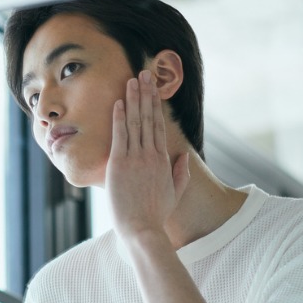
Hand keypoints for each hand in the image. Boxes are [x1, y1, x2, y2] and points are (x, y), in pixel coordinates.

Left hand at [105, 70, 189, 238]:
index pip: (158, 126)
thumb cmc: (156, 216)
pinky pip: (120, 135)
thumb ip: (180, 173)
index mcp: (164, 160)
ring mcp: (135, 158)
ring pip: (135, 122)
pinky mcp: (120, 164)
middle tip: (144, 73)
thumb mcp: (174, 194)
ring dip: (133, 99)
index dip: (155, 105)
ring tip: (132, 80)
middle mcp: (151, 155)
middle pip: (149, 118)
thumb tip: (184, 156)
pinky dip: (119, 118)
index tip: (153, 89)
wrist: (142, 229)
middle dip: (146, 94)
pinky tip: (118, 102)